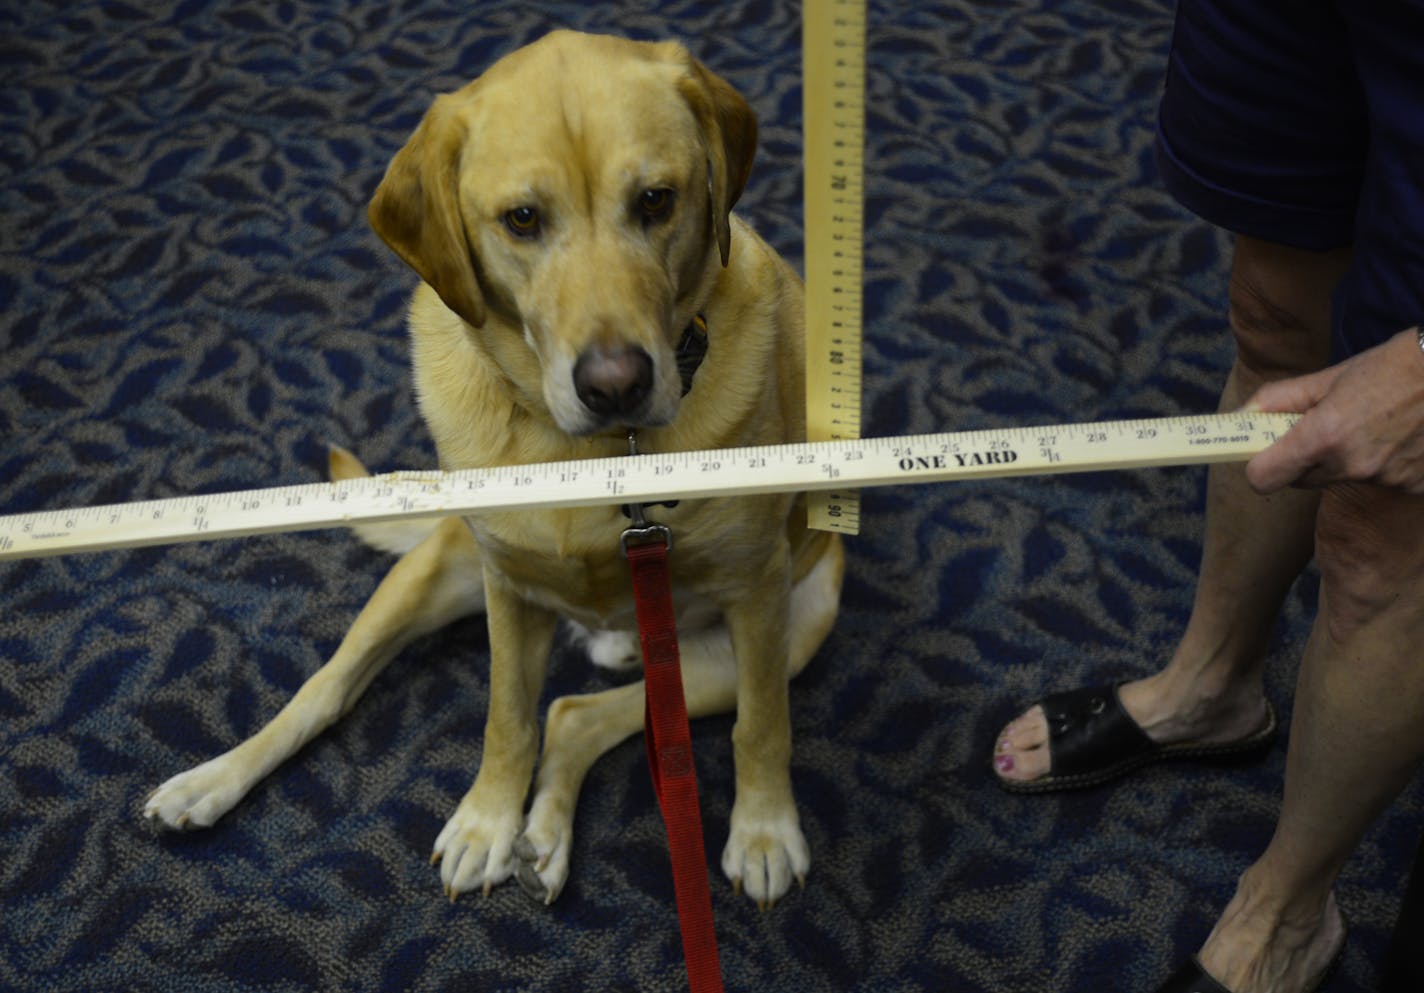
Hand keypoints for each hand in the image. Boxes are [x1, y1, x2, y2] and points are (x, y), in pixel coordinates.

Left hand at [1243, 327, 1423, 494]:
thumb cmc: (1394, 367)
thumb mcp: (1332, 377)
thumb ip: (1281, 399)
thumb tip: (1244, 414)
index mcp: (1324, 436)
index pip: (1263, 478)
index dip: (1259, 467)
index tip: (1264, 454)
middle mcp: (1352, 465)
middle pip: (1301, 480)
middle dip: (1303, 459)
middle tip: (1323, 428)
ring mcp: (1385, 479)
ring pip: (1342, 478)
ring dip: (1347, 459)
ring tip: (1373, 425)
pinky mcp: (1414, 487)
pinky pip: (1380, 481)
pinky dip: (1383, 464)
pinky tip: (1400, 437)